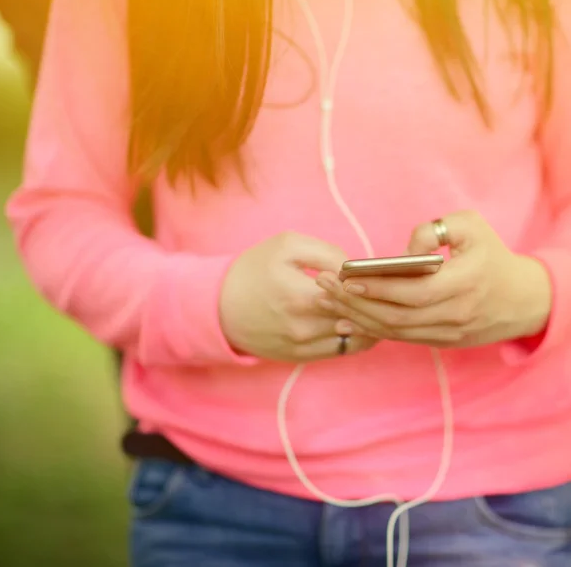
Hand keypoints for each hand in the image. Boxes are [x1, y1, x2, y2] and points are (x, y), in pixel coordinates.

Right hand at [220, 232, 377, 361]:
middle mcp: (306, 327)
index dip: (373, 282)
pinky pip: (343, 350)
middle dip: (376, 303)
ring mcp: (305, 346)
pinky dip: (357, 336)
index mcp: (302, 295)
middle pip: (361, 318)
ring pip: (357, 338)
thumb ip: (327, 252)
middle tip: (386, 290)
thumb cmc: (253, 271)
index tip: (379, 273)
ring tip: (373, 305)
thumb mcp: (286, 246)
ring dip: (370, 322)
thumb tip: (356, 268)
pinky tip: (359, 320)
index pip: (357, 293)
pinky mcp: (302, 357)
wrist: (217, 308)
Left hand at [315, 211, 552, 348]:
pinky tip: (346, 322)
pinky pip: (400, 338)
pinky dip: (371, 331)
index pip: (412, 292)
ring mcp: (446, 333)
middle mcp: (454, 314)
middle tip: (323, 288)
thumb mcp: (472, 226)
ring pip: (394, 331)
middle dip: (354, 303)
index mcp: (463, 284)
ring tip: (326, 303)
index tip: (345, 278)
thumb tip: (405, 251)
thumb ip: (435, 229)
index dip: (376, 288)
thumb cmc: (492, 256)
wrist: (522, 300)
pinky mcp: (440, 341)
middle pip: (395, 316)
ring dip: (356, 318)